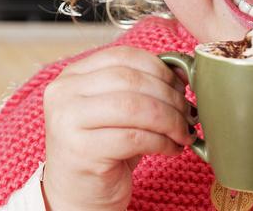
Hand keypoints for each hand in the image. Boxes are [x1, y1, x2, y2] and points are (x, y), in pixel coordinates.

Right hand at [42, 46, 194, 210]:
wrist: (78, 195)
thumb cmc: (106, 148)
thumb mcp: (122, 109)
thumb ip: (145, 84)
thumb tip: (184, 70)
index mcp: (73, 74)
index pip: (124, 56)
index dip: (160, 68)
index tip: (181, 85)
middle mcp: (64, 92)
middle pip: (131, 80)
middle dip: (169, 95)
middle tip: (188, 111)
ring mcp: (68, 121)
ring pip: (135, 107)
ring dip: (169, 119)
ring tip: (183, 131)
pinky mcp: (80, 150)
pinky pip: (134, 138)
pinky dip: (162, 142)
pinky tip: (172, 148)